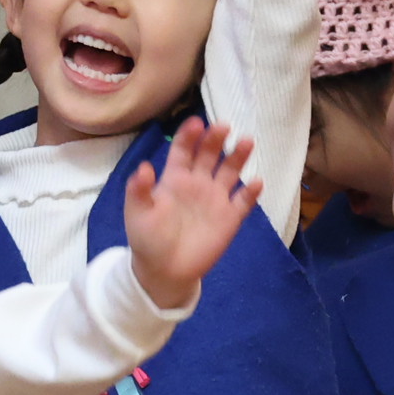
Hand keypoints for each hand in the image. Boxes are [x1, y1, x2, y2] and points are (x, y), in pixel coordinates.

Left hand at [126, 118, 262, 309]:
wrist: (164, 271)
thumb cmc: (148, 239)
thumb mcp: (137, 214)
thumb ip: (139, 190)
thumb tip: (144, 167)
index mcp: (175, 178)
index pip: (183, 149)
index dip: (189, 135)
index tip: (196, 123)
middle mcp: (198, 183)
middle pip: (209, 154)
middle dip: (216, 139)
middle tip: (223, 127)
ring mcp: (216, 199)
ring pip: (231, 171)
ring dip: (239, 156)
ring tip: (246, 142)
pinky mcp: (230, 218)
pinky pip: (244, 202)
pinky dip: (251, 193)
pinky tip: (256, 183)